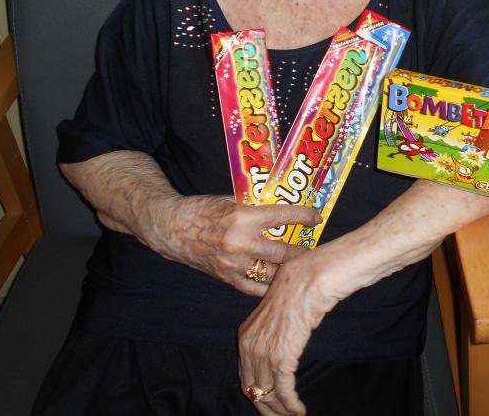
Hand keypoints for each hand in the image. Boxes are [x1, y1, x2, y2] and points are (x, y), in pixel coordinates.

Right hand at [144, 195, 321, 295]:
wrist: (172, 228)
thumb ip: (255, 209)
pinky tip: (281, 283)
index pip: (283, 216)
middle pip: (283, 252)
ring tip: (301, 267)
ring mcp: (233, 263)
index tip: (316, 218)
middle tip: (314, 249)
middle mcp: (241, 242)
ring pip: (271, 272)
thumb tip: (282, 210)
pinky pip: (254, 288)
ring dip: (288, 270)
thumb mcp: (231, 201)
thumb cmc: (202, 210)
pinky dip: (269, 286)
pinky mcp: (226, 277)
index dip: (304, 217)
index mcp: (243, 217)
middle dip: (302, 251)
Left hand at [237, 248, 343, 414]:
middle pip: (252, 388)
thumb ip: (276, 331)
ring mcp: (264, 353)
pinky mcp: (281, 358)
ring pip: (267, 393)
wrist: (310, 279)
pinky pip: (283, 390)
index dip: (257, 392)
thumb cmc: (301, 289)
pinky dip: (290, 405)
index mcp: (245, 335)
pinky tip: (299, 411)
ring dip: (280, 410)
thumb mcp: (279, 312)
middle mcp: (249, 346)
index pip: (246, 374)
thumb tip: (286, 342)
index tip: (269, 403)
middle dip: (266, 406)